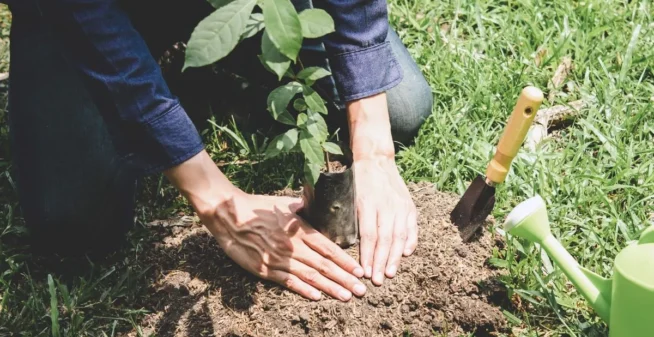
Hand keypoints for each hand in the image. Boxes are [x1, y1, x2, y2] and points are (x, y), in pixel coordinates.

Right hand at [164, 151, 365, 300]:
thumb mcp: (282, 203)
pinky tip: (317, 297)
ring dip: (329, 288)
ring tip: (346, 296)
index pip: (328, 248)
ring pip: (309, 276)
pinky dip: (303, 290)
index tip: (359, 271)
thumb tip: (314, 202)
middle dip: (344, 278)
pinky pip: (287, 281)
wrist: (229, 215)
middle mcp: (293, 246)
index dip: (345, 261)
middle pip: (323, 265)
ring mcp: (279, 259)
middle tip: (361, 290)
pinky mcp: (264, 269)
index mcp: (300, 229)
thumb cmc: (256, 207)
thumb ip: (301, 207)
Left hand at [352, 157, 417, 285]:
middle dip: (381, 262)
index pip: (369, 235)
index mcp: (369, 203)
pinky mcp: (409, 206)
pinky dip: (410, 242)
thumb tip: (341, 243)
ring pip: (400, 236)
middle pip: (386, 239)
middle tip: (378, 280)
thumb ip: (348, 217)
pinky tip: (405, 255)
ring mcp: (400, 206)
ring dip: (395, 257)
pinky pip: (412, 228)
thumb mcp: (348, 195)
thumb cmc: (357, 179)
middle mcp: (387, 206)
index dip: (368, 255)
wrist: (376, 159)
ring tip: (390, 273)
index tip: (365, 271)